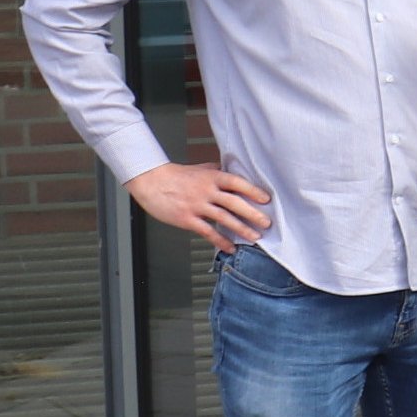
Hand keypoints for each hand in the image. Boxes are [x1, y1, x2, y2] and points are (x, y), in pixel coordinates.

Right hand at [127, 162, 271, 250]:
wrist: (150, 181)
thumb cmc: (175, 175)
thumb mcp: (199, 168)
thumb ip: (217, 170)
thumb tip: (234, 170)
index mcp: (211, 177)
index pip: (237, 182)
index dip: (252, 191)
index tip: (266, 199)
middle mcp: (206, 191)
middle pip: (234, 203)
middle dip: (253, 214)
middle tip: (267, 222)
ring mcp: (196, 205)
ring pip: (224, 219)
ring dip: (241, 229)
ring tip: (255, 237)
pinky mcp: (187, 219)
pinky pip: (207, 231)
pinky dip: (220, 241)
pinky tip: (230, 248)